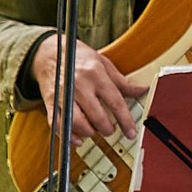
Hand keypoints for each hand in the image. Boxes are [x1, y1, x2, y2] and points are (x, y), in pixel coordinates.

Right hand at [28, 35, 144, 141]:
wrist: (50, 52)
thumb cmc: (80, 58)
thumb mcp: (104, 64)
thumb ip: (122, 82)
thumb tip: (142, 90)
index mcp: (96, 75)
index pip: (115, 102)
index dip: (125, 120)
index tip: (131, 133)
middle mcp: (79, 85)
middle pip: (96, 115)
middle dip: (106, 128)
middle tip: (111, 130)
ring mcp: (63, 94)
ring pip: (76, 122)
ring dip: (88, 132)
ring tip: (95, 132)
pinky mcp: (49, 101)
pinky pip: (57, 123)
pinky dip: (67, 135)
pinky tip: (77, 140)